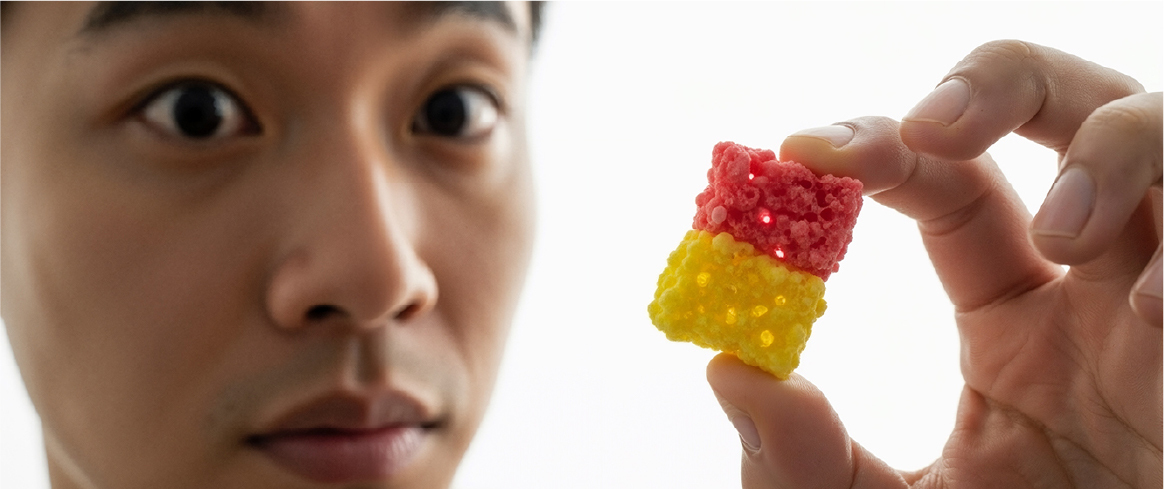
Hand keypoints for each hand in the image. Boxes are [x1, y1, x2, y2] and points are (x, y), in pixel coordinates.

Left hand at [708, 40, 1161, 487]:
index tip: (798, 151)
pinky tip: (1161, 311)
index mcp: (1013, 315)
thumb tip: (727, 366)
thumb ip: (801, 459)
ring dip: (1118, 149)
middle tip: (926, 127)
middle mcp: (1102, 289)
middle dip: (1003, 84)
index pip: (950, 185)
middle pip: (1070, 112)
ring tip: (1062, 232)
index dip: (880, 150)